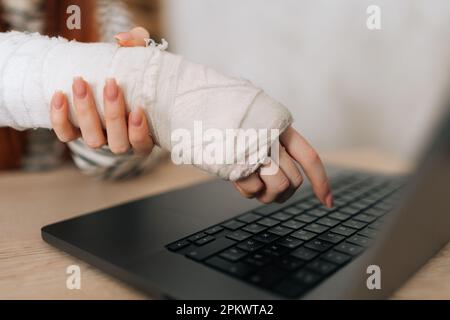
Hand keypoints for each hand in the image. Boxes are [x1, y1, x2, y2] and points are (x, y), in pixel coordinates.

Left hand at [50, 27, 153, 154]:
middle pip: (118, 143)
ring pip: (92, 140)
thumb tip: (122, 40)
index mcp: (142, 135)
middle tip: (111, 84)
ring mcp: (99, 138)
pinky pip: (66, 135)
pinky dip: (60, 118)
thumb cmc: (134, 72)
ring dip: (86, 112)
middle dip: (113, 114)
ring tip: (81, 83)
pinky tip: (59, 95)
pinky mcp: (77, 133)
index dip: (139, 132)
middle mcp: (121, 141)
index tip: (138, 109)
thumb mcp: (142, 58)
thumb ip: (138, 45)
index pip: (142, 145)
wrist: (109, 78)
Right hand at [233, 127, 332, 206]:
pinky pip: (253, 191)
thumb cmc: (229, 119)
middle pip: (294, 181)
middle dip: (282, 191)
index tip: (327, 202)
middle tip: (266, 186)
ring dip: (265, 193)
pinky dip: (245, 189)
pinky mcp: (240, 163)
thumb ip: (275, 146)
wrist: (199, 106)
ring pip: (279, 188)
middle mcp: (272, 140)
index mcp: (281, 127)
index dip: (321, 182)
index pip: (310, 158)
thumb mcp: (258, 125)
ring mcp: (257, 151)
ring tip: (251, 182)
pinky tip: (236, 177)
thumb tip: (287, 184)